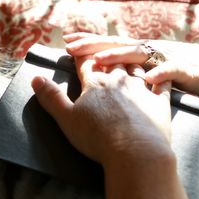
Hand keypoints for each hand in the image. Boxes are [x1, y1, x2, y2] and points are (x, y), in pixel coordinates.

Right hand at [31, 57, 190, 198]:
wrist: (136, 152)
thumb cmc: (98, 138)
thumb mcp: (66, 118)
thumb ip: (51, 97)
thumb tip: (36, 78)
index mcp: (95, 83)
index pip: (86, 62)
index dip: (80, 54)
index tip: (74, 47)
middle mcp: (119, 80)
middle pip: (111, 59)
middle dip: (104, 51)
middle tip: (100, 46)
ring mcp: (141, 89)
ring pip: (135, 66)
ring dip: (130, 60)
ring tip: (127, 56)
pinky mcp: (159, 102)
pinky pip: (162, 83)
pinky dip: (160, 76)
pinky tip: (160, 74)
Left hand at [63, 33, 198, 129]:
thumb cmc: (183, 74)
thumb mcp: (154, 70)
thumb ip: (133, 70)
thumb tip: (104, 72)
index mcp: (143, 52)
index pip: (112, 44)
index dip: (90, 42)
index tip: (67, 41)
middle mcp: (153, 51)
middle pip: (119, 44)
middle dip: (94, 44)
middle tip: (70, 45)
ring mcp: (169, 58)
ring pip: (141, 54)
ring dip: (120, 56)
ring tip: (99, 60)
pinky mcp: (189, 71)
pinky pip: (173, 71)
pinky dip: (161, 73)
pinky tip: (148, 78)